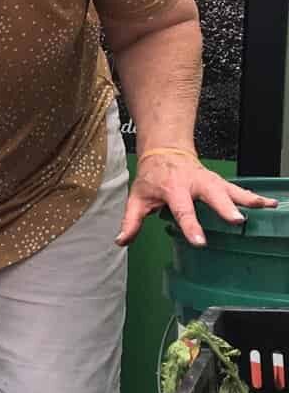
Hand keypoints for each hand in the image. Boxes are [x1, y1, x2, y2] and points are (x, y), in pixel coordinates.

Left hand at [116, 153, 276, 247]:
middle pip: (212, 195)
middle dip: (224, 207)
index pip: (182, 210)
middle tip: (236, 219)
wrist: (165, 151)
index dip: (190, 226)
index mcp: (173, 189)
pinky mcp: (219, 182)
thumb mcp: (137, 197)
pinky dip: (254, 196)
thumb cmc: (152, 177)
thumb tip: (121, 240)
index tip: (200, 241)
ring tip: (267, 207)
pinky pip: (238, 189)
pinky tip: (271, 204)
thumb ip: (131, 220)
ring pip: (230, 189)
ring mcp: (209, 181)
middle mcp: (194, 183)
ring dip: (248, 198)